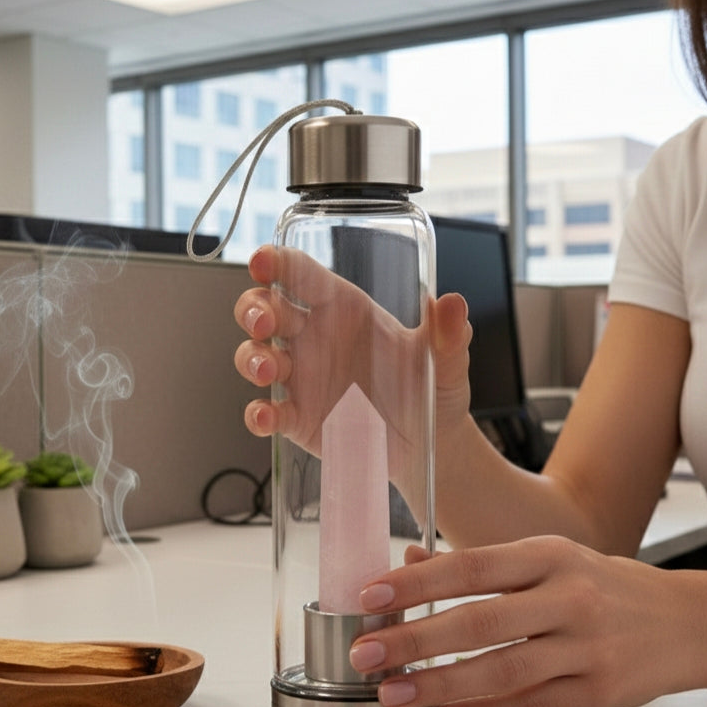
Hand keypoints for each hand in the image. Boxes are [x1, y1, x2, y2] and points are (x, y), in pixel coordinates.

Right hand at [233, 246, 472, 486]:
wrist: (433, 444)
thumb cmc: (434, 389)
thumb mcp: (448, 358)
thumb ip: (450, 333)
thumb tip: (454, 305)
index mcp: (345, 309)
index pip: (302, 274)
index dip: (277, 262)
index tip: (265, 262)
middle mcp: (315, 338)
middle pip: (265, 309)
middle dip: (254, 309)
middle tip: (265, 322)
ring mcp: (302, 378)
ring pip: (255, 356)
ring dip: (252, 358)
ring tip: (270, 370)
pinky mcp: (298, 419)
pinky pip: (267, 413)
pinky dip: (258, 414)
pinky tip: (267, 416)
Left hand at [348, 537, 699, 706]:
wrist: (685, 622)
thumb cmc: (601, 585)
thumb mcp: (548, 559)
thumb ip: (482, 563)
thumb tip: (410, 561)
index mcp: (549, 555)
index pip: (472, 565)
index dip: (418, 582)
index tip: (369, 596)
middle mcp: (568, 597)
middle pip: (480, 620)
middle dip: (414, 639)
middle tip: (365, 655)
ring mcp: (586, 648)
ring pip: (503, 670)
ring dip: (439, 684)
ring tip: (392, 694)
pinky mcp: (600, 693)